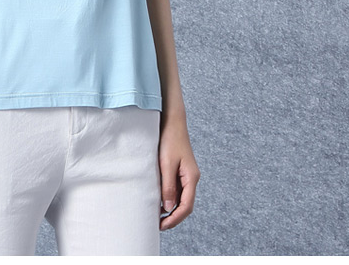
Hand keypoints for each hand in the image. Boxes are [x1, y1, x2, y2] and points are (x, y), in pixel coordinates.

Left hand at [158, 112, 199, 230]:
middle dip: (173, 217)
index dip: (175, 218)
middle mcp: (192, 178)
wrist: (172, 122)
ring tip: (157, 215)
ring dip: (171, 208)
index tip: (162, 225)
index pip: (186, 206)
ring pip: (181, 198)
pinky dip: (170, 198)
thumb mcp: (166, 164)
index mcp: (191, 178)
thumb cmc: (170, 140)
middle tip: (158, 225)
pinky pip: (177, 189)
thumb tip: (168, 207)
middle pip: (185, 204)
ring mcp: (187, 174)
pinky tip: (159, 200)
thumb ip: (168, 186)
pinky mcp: (181, 170)